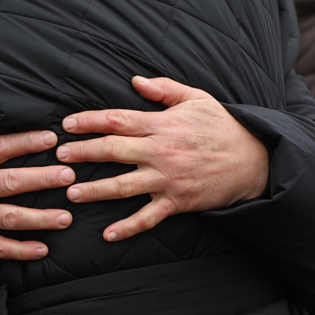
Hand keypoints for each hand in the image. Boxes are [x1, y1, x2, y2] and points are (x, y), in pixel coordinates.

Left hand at [58, 76, 268, 242]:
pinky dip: (128, 228)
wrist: (255, 161)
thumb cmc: (222, 127)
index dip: (89, 121)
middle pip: (114, 151)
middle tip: (59, 157)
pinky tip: (107, 234)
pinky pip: (148, 218)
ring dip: (95, 191)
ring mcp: (168, 179)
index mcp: (162, 124)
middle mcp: (161, 152)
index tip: (67, 125)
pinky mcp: (177, 202)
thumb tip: (135, 80)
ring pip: (124, 186)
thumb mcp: (197, 98)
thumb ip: (164, 88)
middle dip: (83, 153)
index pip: (118, 120)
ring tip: (71, 194)